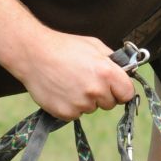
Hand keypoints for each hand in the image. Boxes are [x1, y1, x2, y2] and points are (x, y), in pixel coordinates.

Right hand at [16, 32, 136, 120]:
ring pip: (91, 109)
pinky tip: (61, 91)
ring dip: (85, 100)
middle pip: (110, 104)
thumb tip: (125, 71)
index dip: (121, 90)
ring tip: (70, 83)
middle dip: (102, 95)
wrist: (33, 54)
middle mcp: (96, 91)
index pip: (127, 94)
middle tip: (85, 80)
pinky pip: (75, 114)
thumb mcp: (94, 45)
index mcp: (107, 73)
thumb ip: (112, 60)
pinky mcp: (66, 113)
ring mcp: (80, 104)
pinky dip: (70, 106)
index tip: (114, 87)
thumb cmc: (63, 47)